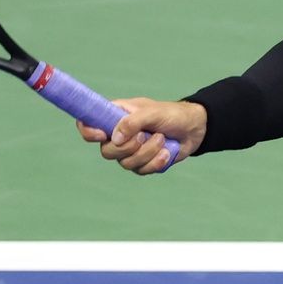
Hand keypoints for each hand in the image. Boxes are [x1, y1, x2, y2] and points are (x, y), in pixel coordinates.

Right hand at [75, 98, 206, 174]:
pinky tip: (166, 152)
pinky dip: (155, 163)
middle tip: (145, 136)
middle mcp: (119, 134)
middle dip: (128, 147)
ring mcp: (130, 150)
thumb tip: (114, 138)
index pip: (88, 123)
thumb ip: (132, 122)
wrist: (194, 129)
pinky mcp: (143, 163)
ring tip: (162, 140)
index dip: (88, 131)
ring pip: (125, 163)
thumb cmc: (171, 114)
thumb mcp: (152, 113)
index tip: (102, 135)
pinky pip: (141, 171)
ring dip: (147, 153)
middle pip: (106, 151)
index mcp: (115, 115)